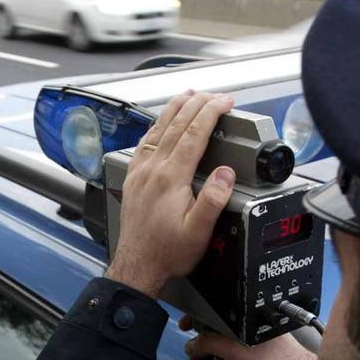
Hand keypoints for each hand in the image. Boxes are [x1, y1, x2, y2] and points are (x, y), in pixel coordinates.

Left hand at [105, 91, 236, 298]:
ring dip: (174, 108)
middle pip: (176, 125)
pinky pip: (144, 143)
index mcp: (171, 178)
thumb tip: (226, 173)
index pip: (194, 134)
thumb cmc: (167, 252)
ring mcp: (140, 173)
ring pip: (158, 129)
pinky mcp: (133, 180)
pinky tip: (159, 123)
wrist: (138, 266)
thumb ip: (213, 200)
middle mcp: (153, 170)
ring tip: (188, 95)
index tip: (225, 101)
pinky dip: (155, 126)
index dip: (211, 112)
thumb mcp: (199, 231)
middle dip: (197, 104)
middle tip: (213, 94)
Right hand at [180, 316, 320, 359]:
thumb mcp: (235, 348)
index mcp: (245, 322)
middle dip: (199, 348)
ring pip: (216, 356)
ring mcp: (246, 353)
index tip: (185, 325)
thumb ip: (209, 343)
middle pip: (213, 337)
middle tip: (193, 357)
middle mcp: (245, 335)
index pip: (217, 315)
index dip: (198, 319)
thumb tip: (192, 345)